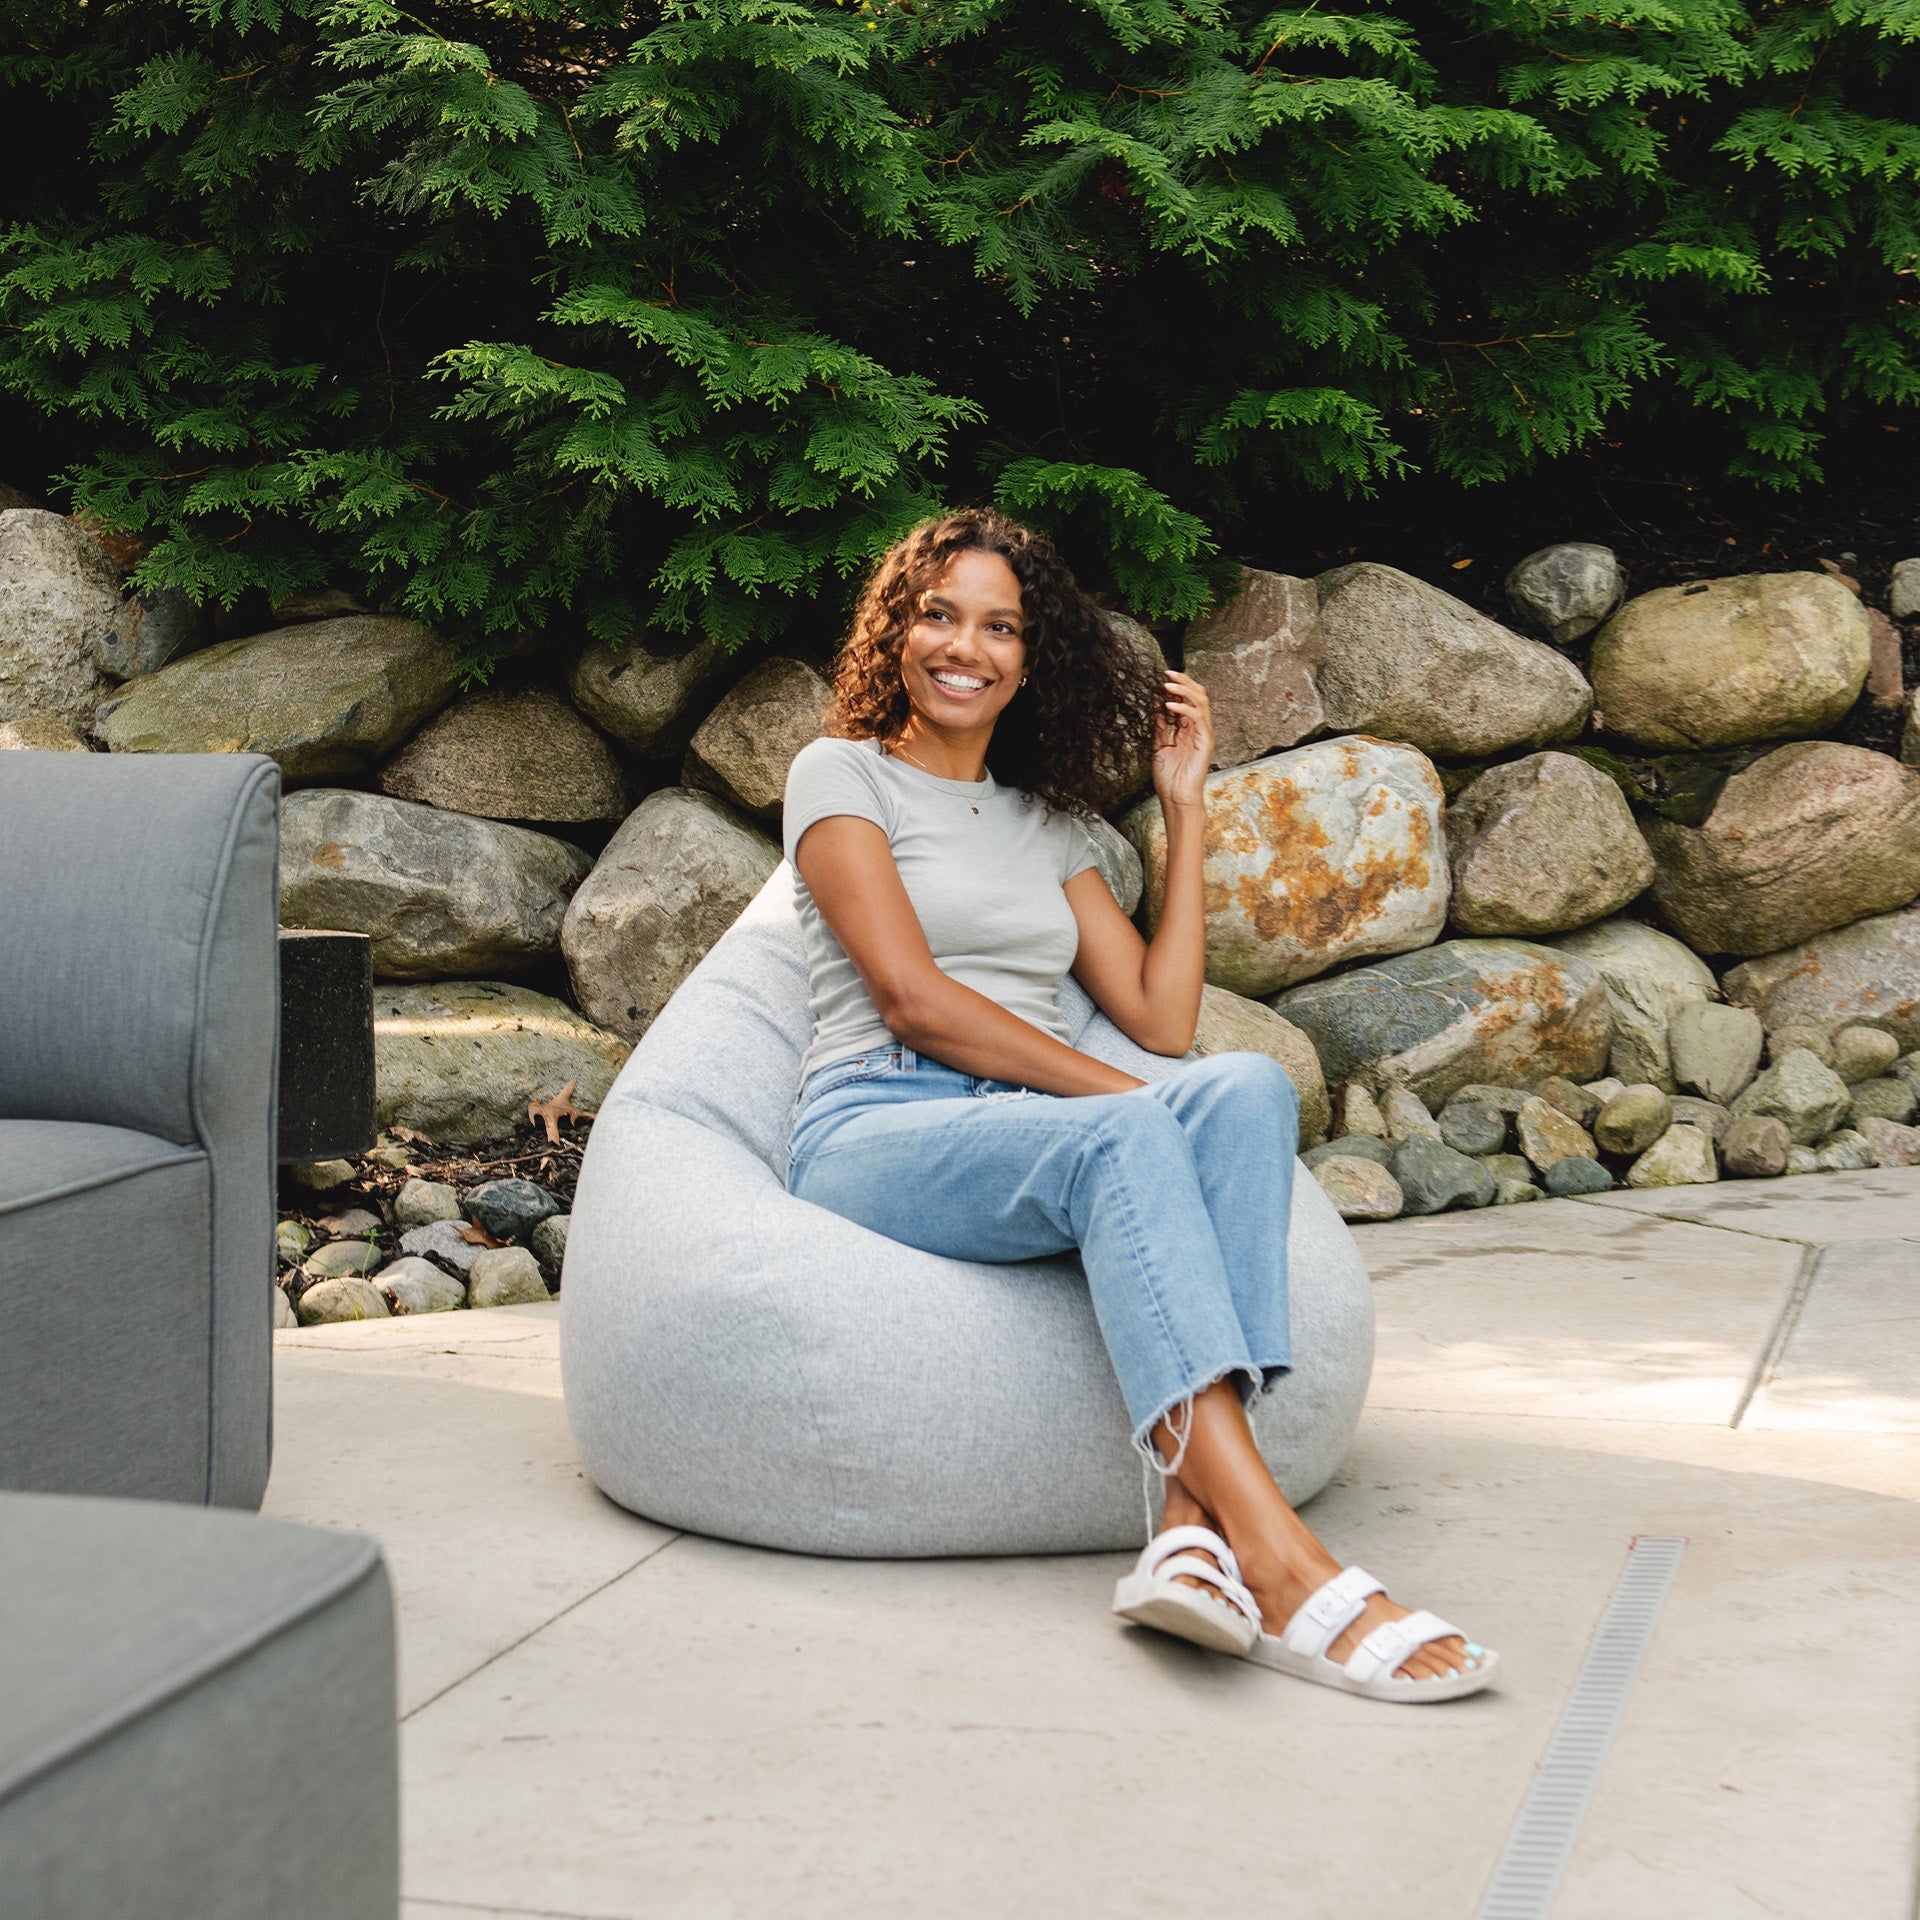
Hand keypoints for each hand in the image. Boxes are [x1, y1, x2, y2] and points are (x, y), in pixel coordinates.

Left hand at [1151, 669, 1212, 811]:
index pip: (1187, 700)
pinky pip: (1199, 718)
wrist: (1176, 798)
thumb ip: (1161, 726)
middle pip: (1198, 695)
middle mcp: (1198, 728)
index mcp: (1188, 729)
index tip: (1161, 678)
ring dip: (1185, 690)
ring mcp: (1204, 734)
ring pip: (1201, 702)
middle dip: (1184, 682)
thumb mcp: (1159, 746)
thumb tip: (1156, 705)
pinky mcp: (1205, 742)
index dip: (1176, 688)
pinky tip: (1169, 705)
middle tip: (1168, 673)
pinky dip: (1185, 708)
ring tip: (1168, 684)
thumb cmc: (1169, 778)